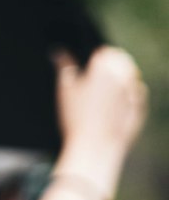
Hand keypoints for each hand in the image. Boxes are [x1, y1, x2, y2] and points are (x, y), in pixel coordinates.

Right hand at [55, 46, 147, 176]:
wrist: (94, 148)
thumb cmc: (77, 118)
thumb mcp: (65, 89)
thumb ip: (64, 66)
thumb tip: (59, 52)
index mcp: (104, 65)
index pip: (105, 51)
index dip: (96, 57)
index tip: (88, 66)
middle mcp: (123, 75)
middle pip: (120, 62)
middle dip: (111, 67)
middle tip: (95, 82)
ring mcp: (134, 92)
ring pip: (129, 78)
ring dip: (121, 81)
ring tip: (104, 96)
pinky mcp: (140, 109)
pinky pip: (136, 96)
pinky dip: (129, 97)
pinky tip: (114, 108)